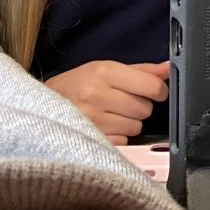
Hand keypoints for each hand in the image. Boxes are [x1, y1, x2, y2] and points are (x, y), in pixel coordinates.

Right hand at [44, 60, 168, 144]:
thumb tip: (168, 69)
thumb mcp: (104, 69)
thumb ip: (140, 70)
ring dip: (129, 122)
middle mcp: (98, 95)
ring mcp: (94, 120)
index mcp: (104, 72)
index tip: (154, 92)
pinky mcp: (92, 139)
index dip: (158, 90)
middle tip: (122, 102)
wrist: (41, 104)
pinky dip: (118, 135)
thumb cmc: (76, 85)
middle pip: (145, 108)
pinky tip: (104, 126)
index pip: (151, 86)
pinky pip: (124, 140)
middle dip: (139, 106)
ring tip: (110, 114)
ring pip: (136, 127)